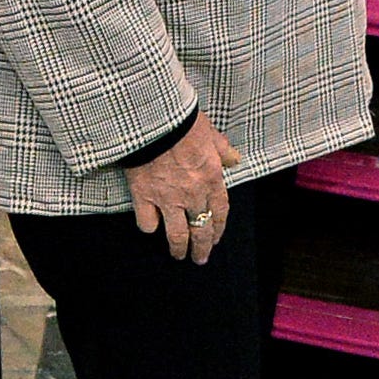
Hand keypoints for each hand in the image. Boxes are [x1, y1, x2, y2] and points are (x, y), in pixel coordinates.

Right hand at [125, 112, 242, 262]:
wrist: (153, 120)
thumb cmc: (183, 122)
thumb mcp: (211, 132)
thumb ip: (223, 150)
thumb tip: (234, 159)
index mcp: (211, 179)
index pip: (220, 211)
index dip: (219, 228)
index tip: (217, 237)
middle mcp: (192, 194)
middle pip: (201, 229)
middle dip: (203, 247)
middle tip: (201, 258)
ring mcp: (167, 199)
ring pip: (177, 234)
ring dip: (179, 249)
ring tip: (179, 256)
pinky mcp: (143, 197)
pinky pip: (147, 223)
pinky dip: (150, 227)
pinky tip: (152, 227)